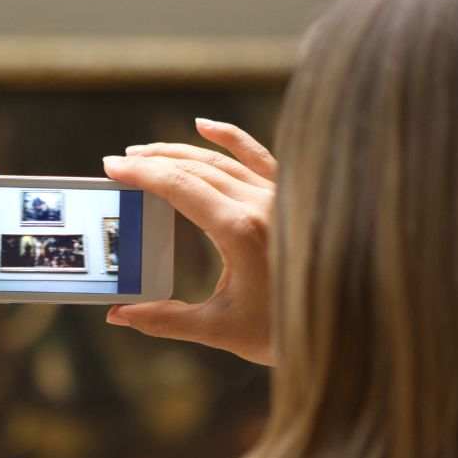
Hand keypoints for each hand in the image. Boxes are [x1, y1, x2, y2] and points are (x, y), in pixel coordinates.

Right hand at [103, 118, 275, 365]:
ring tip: (145, 153)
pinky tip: (205, 125)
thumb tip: (118, 316)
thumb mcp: (219, 330)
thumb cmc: (284, 332)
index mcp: (240, 230)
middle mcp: (262, 203)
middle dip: (153, 163)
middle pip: (196, 169)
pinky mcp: (291, 198)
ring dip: (180, 152)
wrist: (346, 328)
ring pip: (222, 160)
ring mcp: (280, 197)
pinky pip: (259, 157)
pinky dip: (232, 138)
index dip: (142, 175)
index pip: (180, 187)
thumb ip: (166, 319)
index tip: (112, 167)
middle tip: (118, 163)